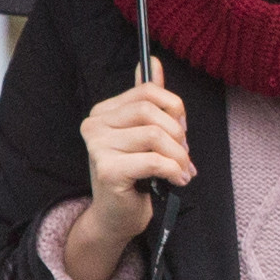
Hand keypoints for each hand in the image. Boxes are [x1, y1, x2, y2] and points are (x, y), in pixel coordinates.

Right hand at [65, 60, 191, 279]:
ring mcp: (97, 147)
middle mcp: (94, 125)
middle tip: (185, 156)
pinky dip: (172, 170)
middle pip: (151, 112)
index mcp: (104, 112)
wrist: (116, 217)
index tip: (182, 130)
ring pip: (154, 135)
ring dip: (179, 156)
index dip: (174, 108)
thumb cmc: (135, 176)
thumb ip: (149, 100)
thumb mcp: (145, 135)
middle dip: (178, 135)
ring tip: (182, 171)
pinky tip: (177, 181)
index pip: (147, 91)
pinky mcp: (107, 170)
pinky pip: (153, 161)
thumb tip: (153, 62)